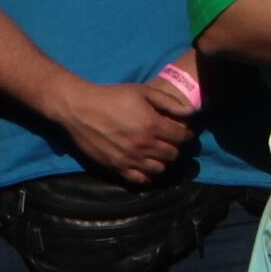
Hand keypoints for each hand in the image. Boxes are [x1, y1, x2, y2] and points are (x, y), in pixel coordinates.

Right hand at [55, 71, 197, 184]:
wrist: (80, 109)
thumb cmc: (112, 97)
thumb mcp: (142, 92)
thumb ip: (168, 102)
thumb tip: (190, 112)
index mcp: (152, 125)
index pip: (181, 137)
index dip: (186, 135)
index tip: (185, 133)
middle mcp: (143, 145)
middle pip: (172, 154)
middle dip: (175, 148)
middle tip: (171, 142)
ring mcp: (129, 159)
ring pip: (159, 169)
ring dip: (163, 161)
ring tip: (159, 153)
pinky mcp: (116, 167)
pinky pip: (140, 179)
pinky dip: (148, 175)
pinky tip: (147, 165)